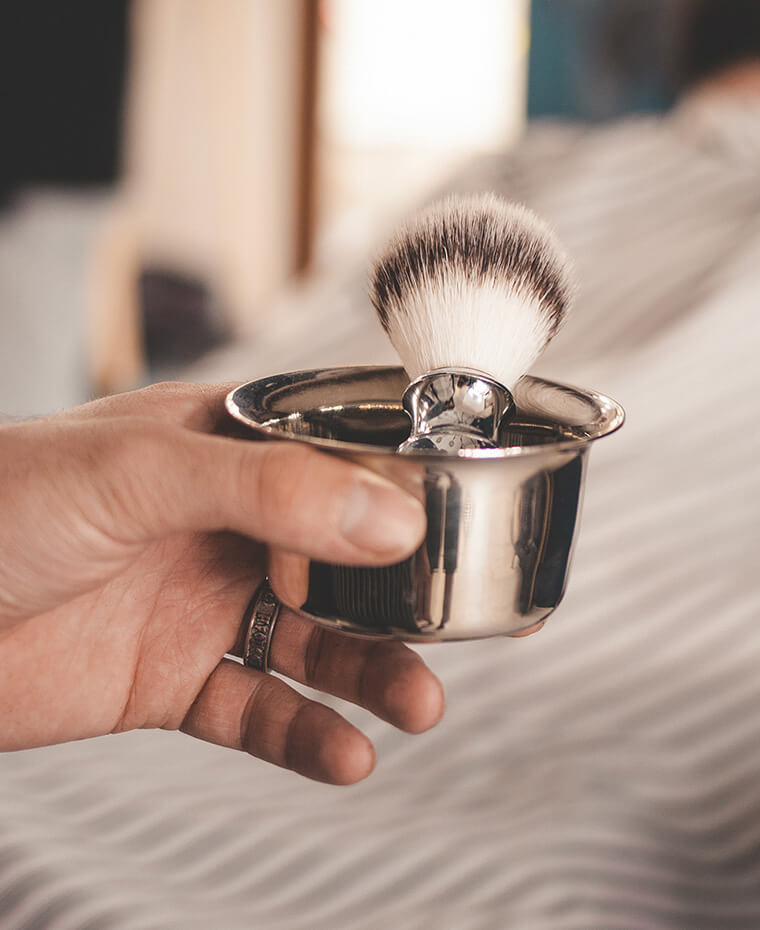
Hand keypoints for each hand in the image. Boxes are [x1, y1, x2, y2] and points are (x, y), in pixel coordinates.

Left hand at [0, 382, 439, 783]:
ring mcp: (204, 600)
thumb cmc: (3, 501)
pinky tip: (347, 753)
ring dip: (370, 672)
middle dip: (404, 594)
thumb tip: (392, 516)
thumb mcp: (141, 472)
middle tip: (465, 626)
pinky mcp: (174, 677)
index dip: (406, 484)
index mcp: (225, 448)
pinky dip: (304, 734)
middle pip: (341, 557)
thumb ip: (268, 489)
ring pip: (313, 639)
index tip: (470, 515)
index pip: (337, 457)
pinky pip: (257, 709)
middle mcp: (226, 523)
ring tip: (418, 703)